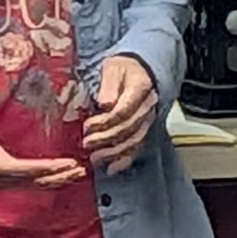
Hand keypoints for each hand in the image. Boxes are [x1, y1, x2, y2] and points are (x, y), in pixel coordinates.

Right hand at [0, 119, 85, 192]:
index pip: (27, 171)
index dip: (48, 169)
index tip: (68, 165)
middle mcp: (2, 176)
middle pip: (36, 181)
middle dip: (59, 177)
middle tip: (81, 171)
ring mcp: (3, 177)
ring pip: (35, 182)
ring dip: (56, 179)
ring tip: (76, 173)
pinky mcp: (4, 173)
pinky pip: (30, 178)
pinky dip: (46, 176)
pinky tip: (57, 173)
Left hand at [78, 54, 159, 172]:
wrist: (142, 69)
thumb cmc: (124, 68)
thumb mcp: (113, 68)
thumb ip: (109, 85)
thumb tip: (105, 104)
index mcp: (140, 88)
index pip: (125, 110)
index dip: (105, 121)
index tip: (87, 126)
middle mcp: (148, 106)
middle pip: (129, 128)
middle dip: (106, 138)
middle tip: (87, 144)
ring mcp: (148, 120)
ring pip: (134, 140)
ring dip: (113, 152)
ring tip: (95, 159)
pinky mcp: (145, 129)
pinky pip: (137, 147)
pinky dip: (125, 160)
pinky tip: (112, 169)